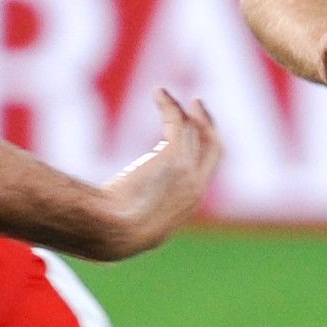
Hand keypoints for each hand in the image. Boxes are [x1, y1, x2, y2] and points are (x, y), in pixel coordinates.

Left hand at [93, 90, 221, 256]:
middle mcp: (196, 188)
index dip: (201, 149)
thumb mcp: (129, 225)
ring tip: (164, 94)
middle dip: (208, 124)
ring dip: (183, 109)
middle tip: (197, 105)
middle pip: (214, 148)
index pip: (204, 171)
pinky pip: (178, 121)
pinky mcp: (175, 157)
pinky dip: (169, 104)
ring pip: (196, 131)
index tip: (190, 134)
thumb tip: (113, 206)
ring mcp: (189, 172)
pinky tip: (157, 93)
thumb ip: (132, 211)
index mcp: (187, 205)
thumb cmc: (113, 232)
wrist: (116, 230)